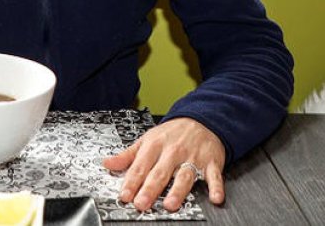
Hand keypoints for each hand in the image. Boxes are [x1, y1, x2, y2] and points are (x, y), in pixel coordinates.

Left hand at [103, 117, 225, 211]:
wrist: (202, 119)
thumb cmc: (173, 133)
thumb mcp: (147, 139)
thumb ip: (128, 155)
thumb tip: (107, 164)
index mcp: (155, 145)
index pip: (140, 166)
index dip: (131, 181)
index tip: (125, 195)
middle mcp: (173, 152)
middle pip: (160, 173)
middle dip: (150, 188)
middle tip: (142, 203)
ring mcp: (193, 157)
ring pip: (184, 175)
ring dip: (178, 190)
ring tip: (170, 204)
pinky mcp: (211, 163)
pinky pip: (214, 176)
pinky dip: (216, 187)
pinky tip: (214, 197)